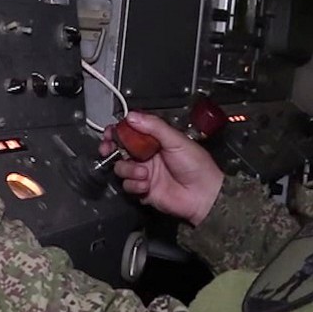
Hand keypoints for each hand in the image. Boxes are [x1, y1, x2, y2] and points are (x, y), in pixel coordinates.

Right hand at [100, 111, 222, 225]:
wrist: (203, 194)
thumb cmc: (197, 166)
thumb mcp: (176, 140)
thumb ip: (154, 126)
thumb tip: (132, 116)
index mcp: (154, 140)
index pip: (129, 132)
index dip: (117, 131)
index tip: (111, 132)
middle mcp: (146, 156)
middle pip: (119, 149)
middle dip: (111, 148)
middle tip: (109, 149)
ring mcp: (143, 173)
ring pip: (121, 168)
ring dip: (129, 169)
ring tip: (144, 173)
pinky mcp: (142, 190)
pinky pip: (127, 185)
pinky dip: (135, 185)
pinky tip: (147, 185)